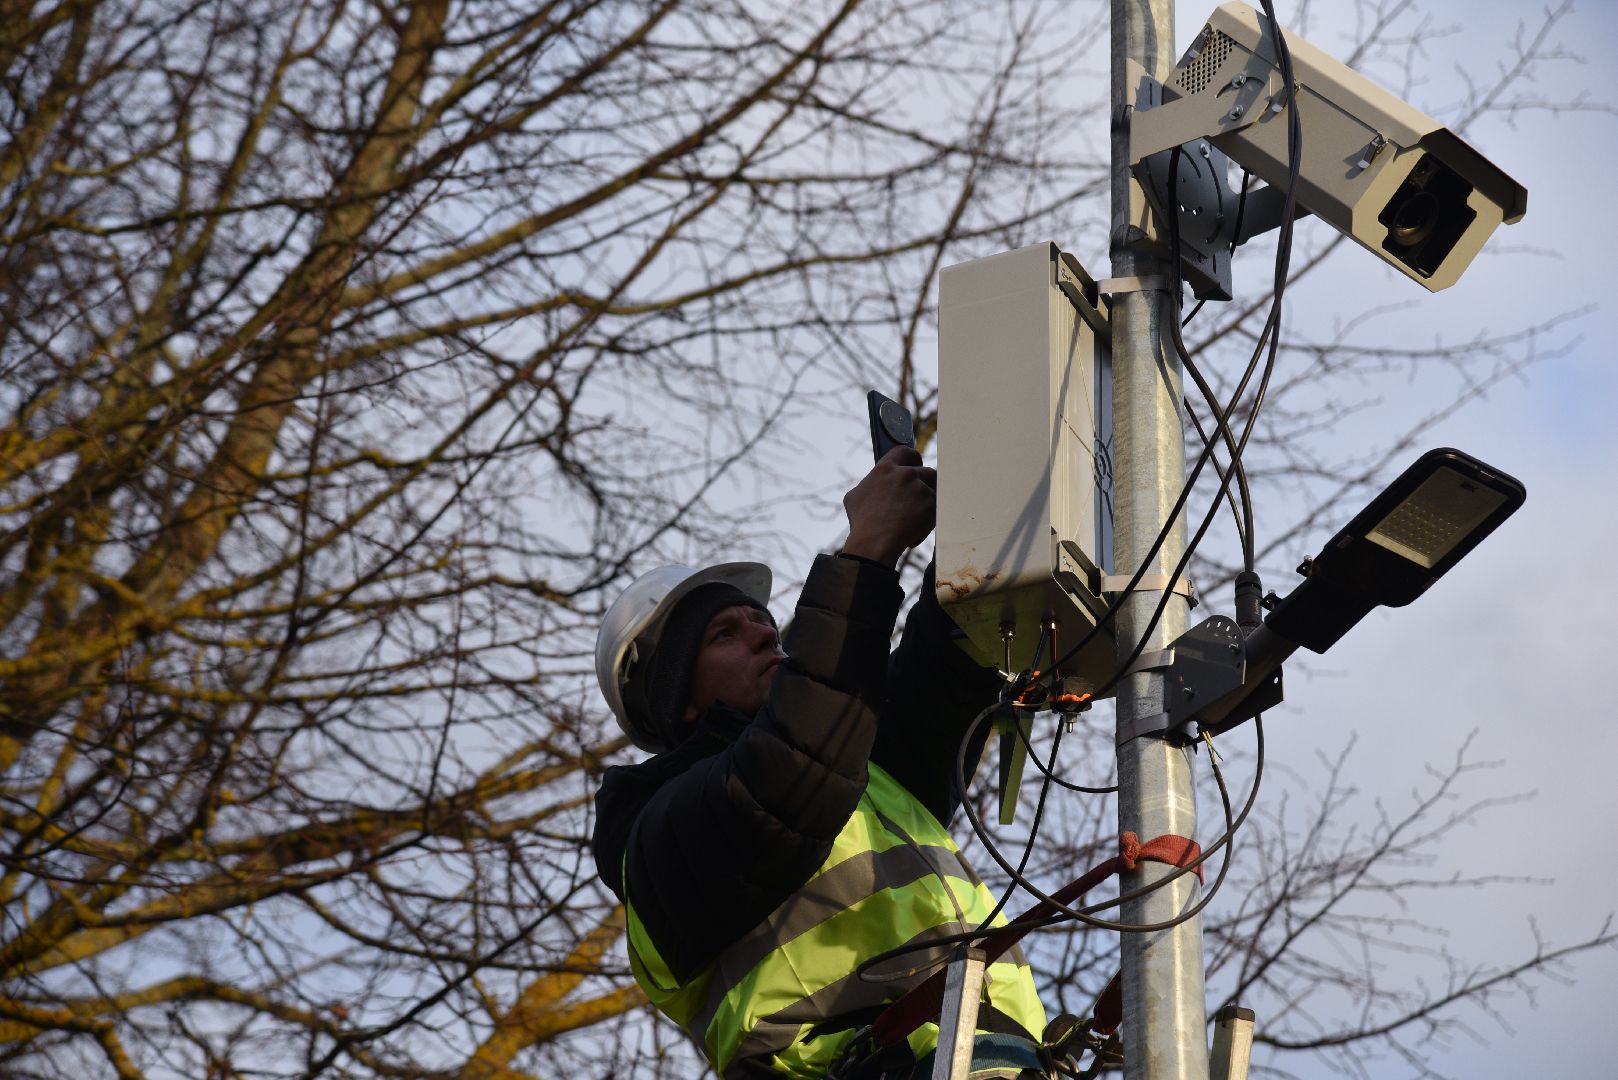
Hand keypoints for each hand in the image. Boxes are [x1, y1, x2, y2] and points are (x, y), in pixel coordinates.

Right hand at [841, 446, 936, 566]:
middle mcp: (905, 474)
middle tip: (919, 498)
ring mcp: (920, 489)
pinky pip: (936, 510)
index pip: (904, 451)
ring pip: (934, 491)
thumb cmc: (861, 522)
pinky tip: (914, 531)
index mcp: (885, 468)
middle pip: (926, 471)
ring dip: (928, 502)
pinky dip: (928, 521)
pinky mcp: (931, 505)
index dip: (912, 458)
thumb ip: (869, 483)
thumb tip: (874, 484)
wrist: (874, 543)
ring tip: (916, 517)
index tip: (915, 464)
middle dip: (925, 484)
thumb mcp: (854, 496)